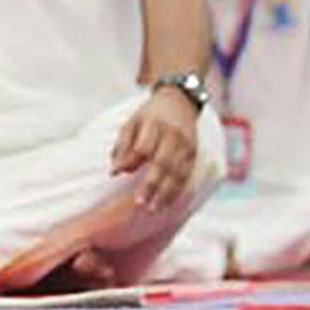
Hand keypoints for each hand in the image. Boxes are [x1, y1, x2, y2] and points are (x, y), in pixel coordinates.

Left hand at [110, 88, 198, 211]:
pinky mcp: (194, 152)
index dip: (130, 161)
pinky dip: (177, 190)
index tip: (117, 174)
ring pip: (177, 172)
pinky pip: (186, 174)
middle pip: (163, 162)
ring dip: (166, 192)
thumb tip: (115, 171)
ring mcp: (186, 144)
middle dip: (151, 184)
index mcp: (155, 124)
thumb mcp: (132, 121)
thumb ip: (122, 145)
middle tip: (139, 202)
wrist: (181, 100)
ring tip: (154, 208)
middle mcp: (174, 134)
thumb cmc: (151, 115)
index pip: (144, 146)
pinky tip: (167, 202)